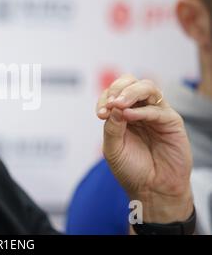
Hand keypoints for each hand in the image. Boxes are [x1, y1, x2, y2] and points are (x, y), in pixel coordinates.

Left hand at [97, 74, 193, 222]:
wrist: (152, 190)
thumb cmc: (132, 170)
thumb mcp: (112, 150)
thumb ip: (111, 128)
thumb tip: (113, 106)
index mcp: (123, 114)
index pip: (114, 92)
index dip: (105, 97)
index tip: (100, 113)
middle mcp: (140, 110)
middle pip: (131, 82)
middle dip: (118, 88)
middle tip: (110, 103)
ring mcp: (156, 114)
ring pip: (147, 87)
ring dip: (130, 92)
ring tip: (118, 104)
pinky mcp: (171, 122)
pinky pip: (157, 109)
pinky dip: (142, 110)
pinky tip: (129, 116)